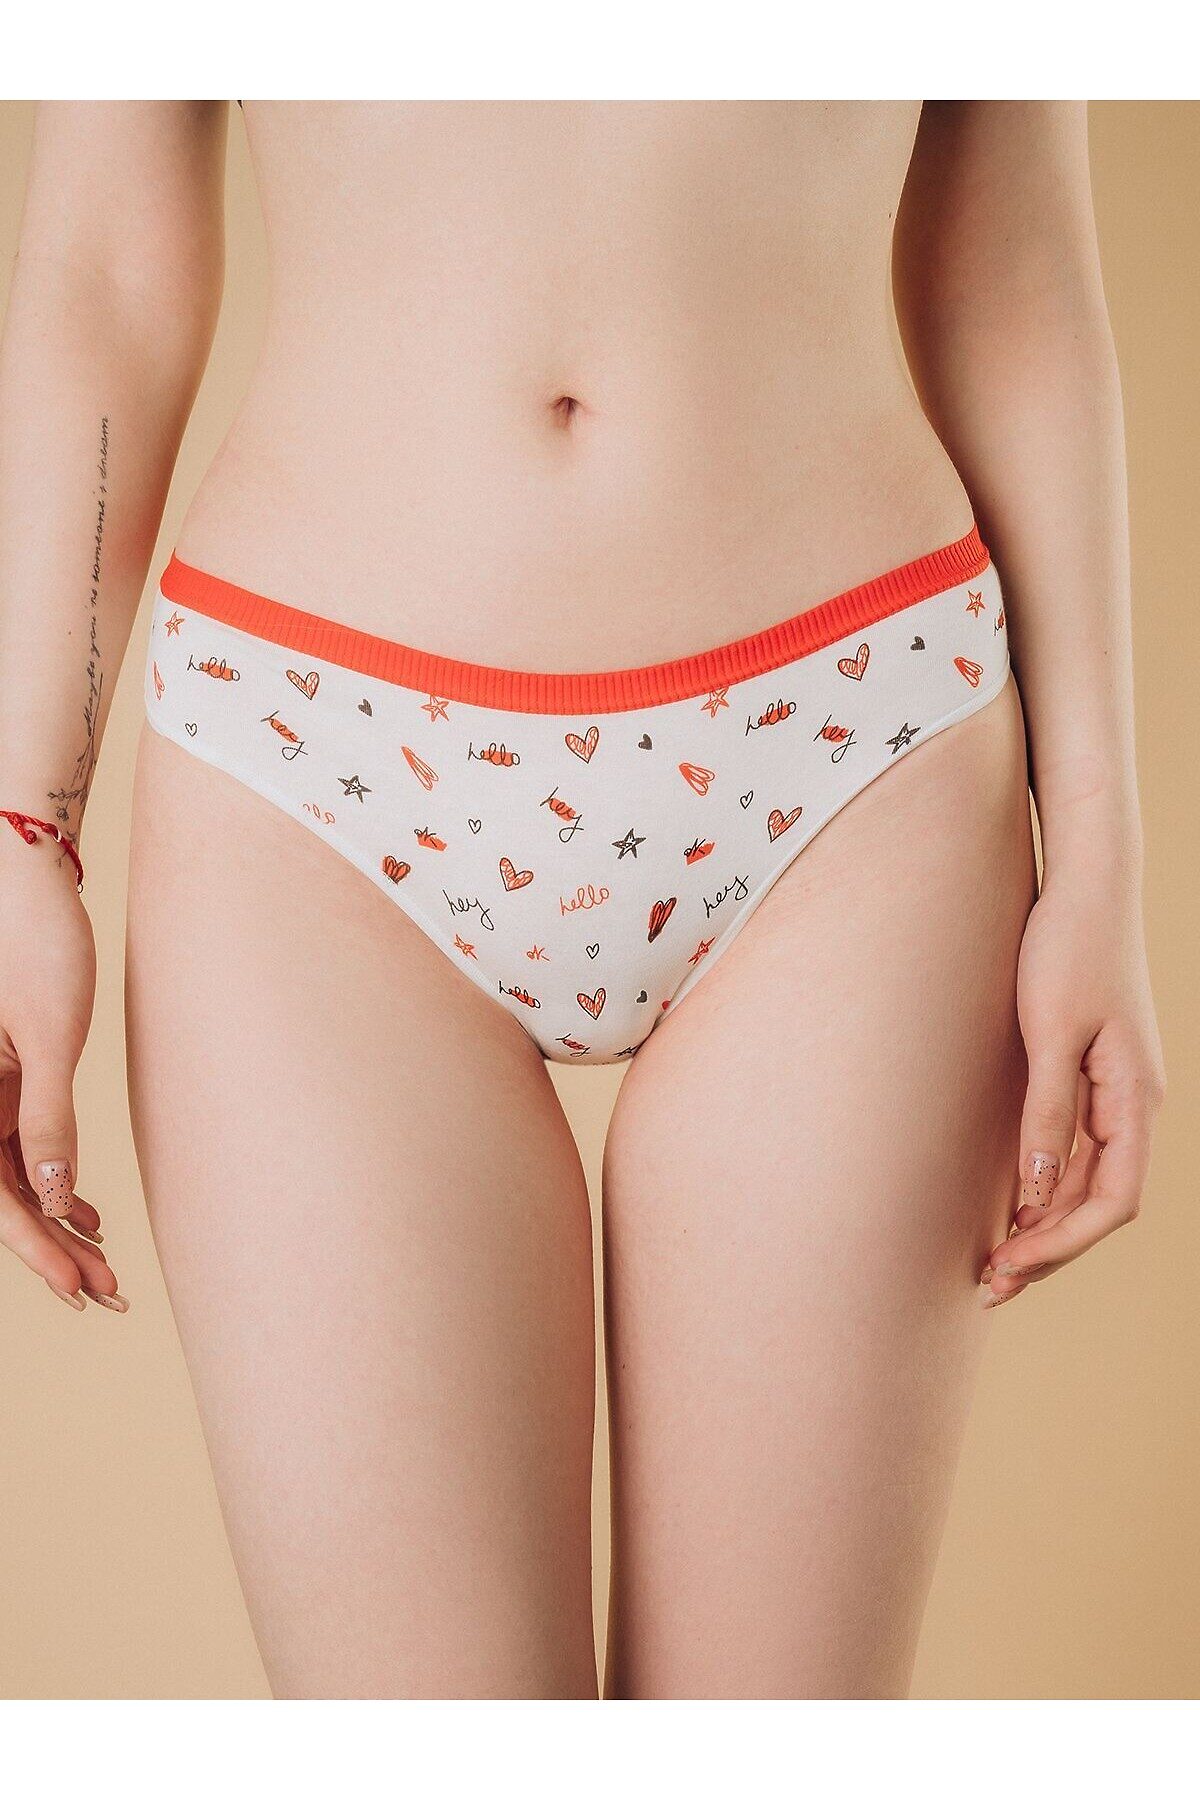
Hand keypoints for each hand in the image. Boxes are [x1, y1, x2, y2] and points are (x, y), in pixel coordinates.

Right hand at [0, 832, 126, 1310]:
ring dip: (57, 1221)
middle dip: (52, 1250)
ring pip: (15, 1175)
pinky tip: (87, 1212)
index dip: (37, 1250)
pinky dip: (54, 1181)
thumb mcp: (48, 1035)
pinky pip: (21, 1143)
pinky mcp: (2, 1075)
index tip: (79, 1288)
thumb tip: (57, 1197)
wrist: (25, 874)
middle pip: (6, 1196)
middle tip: (107, 1293)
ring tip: (104, 1264)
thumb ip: (45, 1117)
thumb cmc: (34, 941)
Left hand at [983, 873, 1164, 1307]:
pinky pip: (1079, 1150)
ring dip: (1048, 1224)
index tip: (1008, 1268)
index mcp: (1136, 1097)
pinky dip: (1049, 1185)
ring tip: (996, 1260)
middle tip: (988, 1286)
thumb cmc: (1068, 947)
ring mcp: (1118, 1090)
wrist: (1087, 884)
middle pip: (1101, 1202)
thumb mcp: (1050, 1032)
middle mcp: (1136, 1103)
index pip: (1114, 1201)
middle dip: (1050, 1249)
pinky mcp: (1096, 1074)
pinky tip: (1014, 1204)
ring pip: (1091, 1181)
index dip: (1063, 1244)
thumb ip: (1046, 1113)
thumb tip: (1039, 1195)